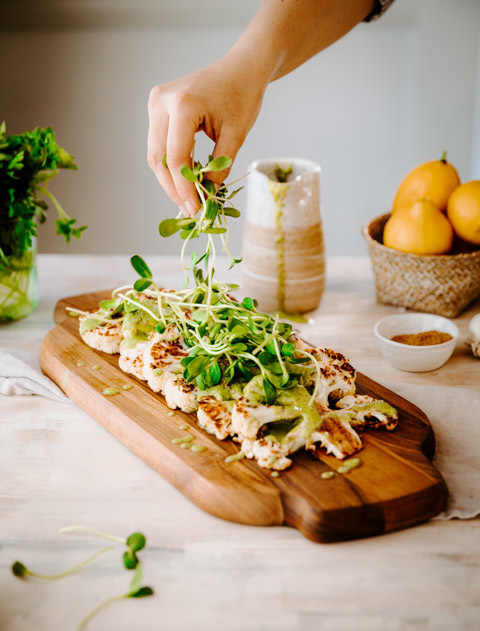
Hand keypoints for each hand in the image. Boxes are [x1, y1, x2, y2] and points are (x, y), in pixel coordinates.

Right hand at [147, 55, 266, 215]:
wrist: (240, 68)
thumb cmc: (242, 96)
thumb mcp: (236, 135)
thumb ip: (219, 167)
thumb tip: (206, 196)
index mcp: (183, 105)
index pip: (177, 158)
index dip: (185, 188)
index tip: (196, 209)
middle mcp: (161, 101)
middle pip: (159, 158)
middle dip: (174, 188)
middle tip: (190, 210)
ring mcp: (156, 103)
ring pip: (156, 154)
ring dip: (170, 179)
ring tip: (189, 199)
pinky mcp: (157, 108)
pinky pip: (160, 144)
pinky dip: (172, 165)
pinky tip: (187, 180)